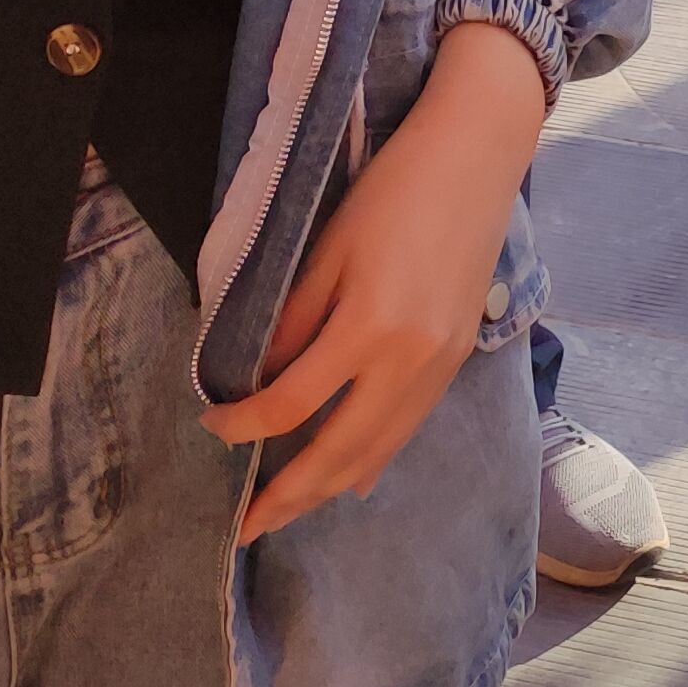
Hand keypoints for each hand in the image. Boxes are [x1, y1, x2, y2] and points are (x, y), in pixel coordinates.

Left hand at [207, 21, 546, 540]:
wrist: (476, 158)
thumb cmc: (392, 191)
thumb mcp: (327, 250)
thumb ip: (293, 322)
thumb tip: (260, 379)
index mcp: (369, 329)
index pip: (291, 405)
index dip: (244, 425)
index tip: (211, 428)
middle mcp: (410, 362)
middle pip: (338, 453)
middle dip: (288, 496)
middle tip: (244, 528)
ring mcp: (440, 367)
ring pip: (379, 452)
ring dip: (329, 488)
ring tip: (288, 511)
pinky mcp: (456, 359)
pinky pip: (406, 429)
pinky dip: (373, 459)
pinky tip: (349, 479)